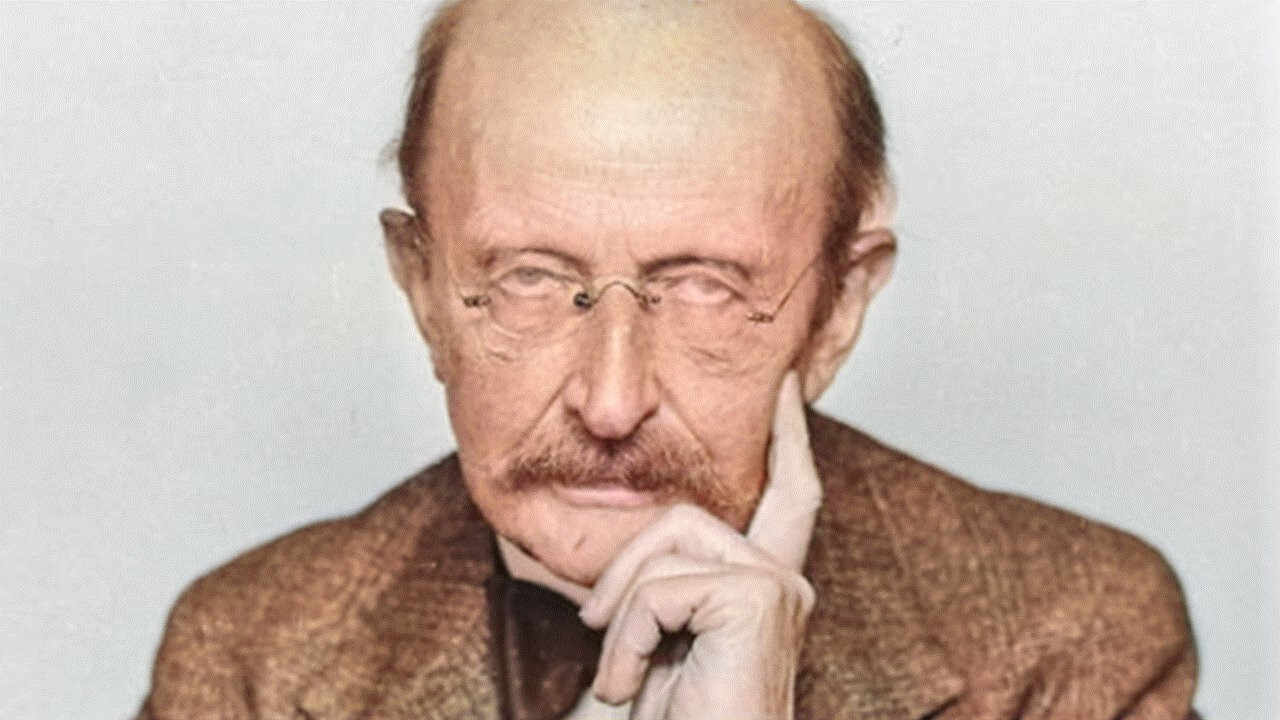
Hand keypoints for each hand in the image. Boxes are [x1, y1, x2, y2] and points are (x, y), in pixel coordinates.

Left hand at [577, 371, 821, 719]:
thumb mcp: (660, 638)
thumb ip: (667, 583)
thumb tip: (632, 551)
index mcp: (767, 584)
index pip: (789, 493)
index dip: (789, 435)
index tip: (784, 382)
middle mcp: (784, 579)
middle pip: (685, 515)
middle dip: (625, 566)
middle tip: (598, 628)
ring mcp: (775, 587)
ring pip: (665, 542)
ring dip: (618, 612)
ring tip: (622, 676)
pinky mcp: (755, 599)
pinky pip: (659, 586)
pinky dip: (626, 638)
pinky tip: (634, 686)